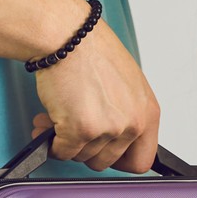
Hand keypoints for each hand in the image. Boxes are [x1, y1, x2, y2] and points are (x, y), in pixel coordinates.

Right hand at [28, 14, 160, 172]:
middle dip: (86, 148)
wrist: (69, 35)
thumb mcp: (126, 85)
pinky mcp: (81, 130)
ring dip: (66, 142)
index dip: (120, 161)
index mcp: (147, 112)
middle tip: (74, 131)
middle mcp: (132, 123)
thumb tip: (112, 137)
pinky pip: (62, 152)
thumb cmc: (92, 51)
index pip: (142, 160)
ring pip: (82, 157)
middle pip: (107, 161)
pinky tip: (48, 121)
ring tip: (58, 119)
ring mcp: (107, 128)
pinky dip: (51, 141)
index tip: (105, 152)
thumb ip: (125, 114)